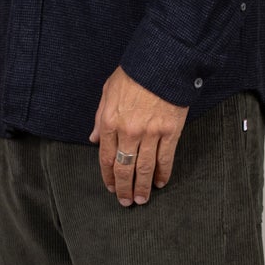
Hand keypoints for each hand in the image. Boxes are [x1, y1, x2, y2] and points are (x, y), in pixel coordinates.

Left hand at [89, 66, 187, 205]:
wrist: (162, 62)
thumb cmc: (134, 74)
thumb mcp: (107, 92)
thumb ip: (99, 118)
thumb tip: (94, 139)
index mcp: (110, 122)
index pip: (106, 158)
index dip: (108, 176)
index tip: (111, 187)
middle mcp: (129, 131)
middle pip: (124, 168)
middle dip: (124, 188)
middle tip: (126, 202)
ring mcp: (151, 133)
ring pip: (144, 168)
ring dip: (142, 187)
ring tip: (142, 199)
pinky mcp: (170, 132)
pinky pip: (165, 158)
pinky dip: (163, 173)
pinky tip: (160, 183)